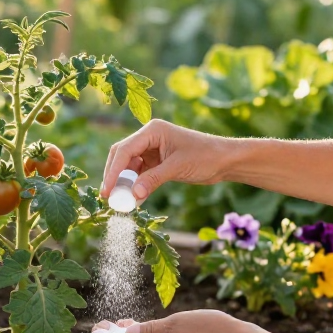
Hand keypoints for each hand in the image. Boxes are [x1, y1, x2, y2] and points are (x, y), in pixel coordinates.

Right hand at [100, 119, 232, 200]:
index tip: (107, 190)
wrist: (225, 160)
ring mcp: (152, 149)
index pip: (124, 150)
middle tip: (108, 196)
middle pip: (122, 156)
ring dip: (125, 183)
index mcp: (152, 131)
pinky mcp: (157, 161)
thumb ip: (153, 180)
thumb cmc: (205, 157)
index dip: (113, 171)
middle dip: (114, 176)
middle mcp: (149, 137)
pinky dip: (136, 186)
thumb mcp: (177, 168)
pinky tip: (134, 199)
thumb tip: (132, 195)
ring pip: (130, 166)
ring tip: (120, 201)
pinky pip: (141, 174)